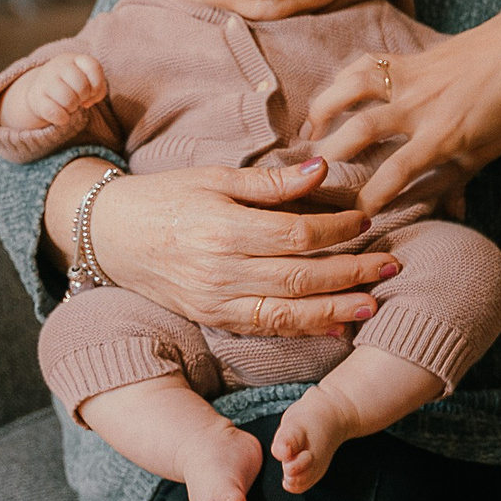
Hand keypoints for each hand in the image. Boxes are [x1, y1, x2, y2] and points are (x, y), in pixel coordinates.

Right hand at [8, 53, 107, 129]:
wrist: (40, 91)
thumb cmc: (71, 85)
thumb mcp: (87, 80)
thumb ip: (98, 89)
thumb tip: (87, 102)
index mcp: (73, 59)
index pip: (93, 66)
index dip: (98, 84)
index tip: (92, 90)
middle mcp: (57, 67)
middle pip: (82, 86)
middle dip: (84, 97)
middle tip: (78, 98)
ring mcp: (45, 82)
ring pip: (69, 100)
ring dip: (73, 108)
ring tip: (69, 105)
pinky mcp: (36, 99)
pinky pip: (55, 113)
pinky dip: (62, 118)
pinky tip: (61, 114)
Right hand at [45, 156, 401, 335]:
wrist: (110, 235)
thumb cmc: (167, 197)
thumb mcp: (214, 177)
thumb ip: (270, 182)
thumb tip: (322, 169)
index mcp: (222, 228)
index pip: (295, 234)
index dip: (336, 230)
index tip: (365, 219)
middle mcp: (219, 271)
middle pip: (298, 277)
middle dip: (350, 273)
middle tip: (390, 266)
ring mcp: (215, 300)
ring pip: (285, 312)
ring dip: (334, 310)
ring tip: (373, 303)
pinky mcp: (211, 318)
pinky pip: (264, 329)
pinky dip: (302, 331)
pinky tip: (335, 328)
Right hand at [305, 1, 500, 212]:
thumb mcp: (488, 151)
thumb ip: (457, 181)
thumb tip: (448, 218)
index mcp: (444, 135)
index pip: (396, 172)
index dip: (370, 197)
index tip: (353, 215)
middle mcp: (421, 105)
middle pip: (362, 129)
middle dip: (332, 153)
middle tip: (313, 175)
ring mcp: (411, 77)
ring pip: (353, 87)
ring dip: (324, 108)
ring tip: (309, 132)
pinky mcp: (408, 57)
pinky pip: (366, 63)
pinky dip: (343, 78)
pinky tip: (333, 96)